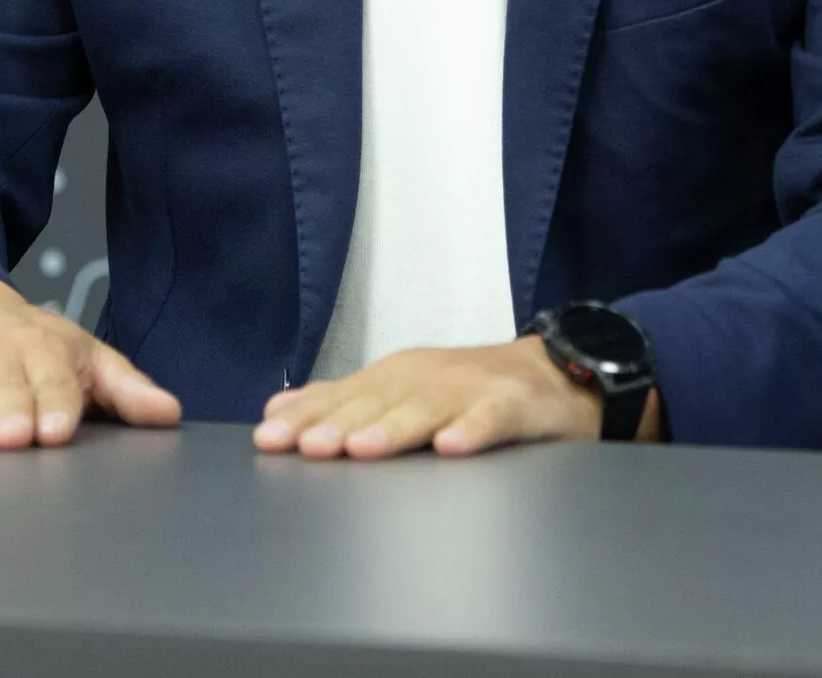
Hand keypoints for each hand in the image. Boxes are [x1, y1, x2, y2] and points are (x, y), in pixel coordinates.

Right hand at [0, 274, 180, 448]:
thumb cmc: (30, 346)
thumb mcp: (83, 357)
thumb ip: (125, 390)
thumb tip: (170, 414)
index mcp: (43, 349)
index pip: (54, 379)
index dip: (56, 404)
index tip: (58, 430)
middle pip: (5, 385)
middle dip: (10, 409)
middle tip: (14, 437)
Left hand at [253, 335, 647, 460]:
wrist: (553, 371)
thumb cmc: (469, 387)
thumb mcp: (403, 388)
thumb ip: (344, 399)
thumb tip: (279, 409)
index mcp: (395, 377)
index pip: (341, 396)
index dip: (305, 417)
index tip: (268, 440)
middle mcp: (426, 378)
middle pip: (378, 402)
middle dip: (340, 423)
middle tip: (307, 447)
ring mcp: (469, 390)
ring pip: (427, 409)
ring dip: (394, 428)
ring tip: (364, 449)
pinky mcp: (513, 406)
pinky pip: (491, 420)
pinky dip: (472, 432)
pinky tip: (452, 449)